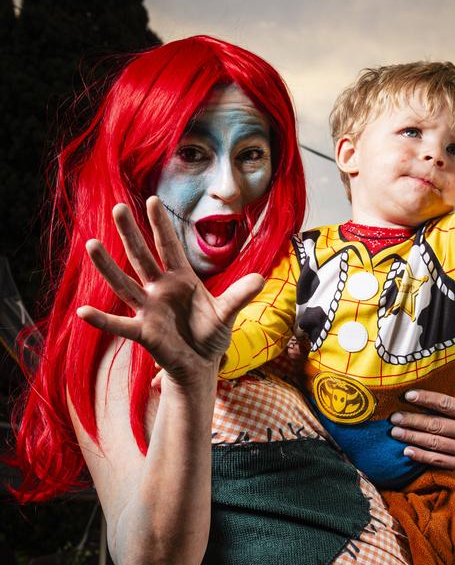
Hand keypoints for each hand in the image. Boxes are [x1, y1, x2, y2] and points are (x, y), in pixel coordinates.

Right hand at [77, 196, 263, 384]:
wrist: (201, 365)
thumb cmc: (210, 335)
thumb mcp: (227, 313)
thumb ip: (240, 296)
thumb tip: (261, 279)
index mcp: (181, 279)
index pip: (169, 246)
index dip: (161, 225)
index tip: (152, 199)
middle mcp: (160, 290)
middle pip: (142, 257)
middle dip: (131, 234)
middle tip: (118, 208)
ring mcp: (148, 310)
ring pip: (125, 284)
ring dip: (108, 266)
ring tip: (92, 244)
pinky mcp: (144, 332)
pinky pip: (120, 325)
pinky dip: (102, 320)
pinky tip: (83, 311)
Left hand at [390, 359, 454, 476]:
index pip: (446, 404)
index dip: (426, 399)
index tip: (408, 395)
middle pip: (436, 425)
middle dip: (413, 421)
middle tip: (394, 417)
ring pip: (434, 443)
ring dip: (412, 438)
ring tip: (395, 432)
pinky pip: (438, 460)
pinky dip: (421, 456)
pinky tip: (406, 451)